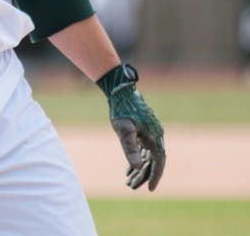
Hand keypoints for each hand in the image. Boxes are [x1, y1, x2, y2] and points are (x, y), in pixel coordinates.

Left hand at [98, 64, 165, 190]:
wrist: (120, 91)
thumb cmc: (122, 109)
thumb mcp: (124, 130)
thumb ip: (130, 148)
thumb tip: (137, 167)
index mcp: (155, 137)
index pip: (158, 162)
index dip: (155, 176)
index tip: (150, 189)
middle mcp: (155, 136)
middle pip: (152, 161)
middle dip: (143, 175)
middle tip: (132, 187)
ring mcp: (150, 133)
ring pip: (147, 156)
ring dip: (139, 169)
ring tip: (128, 181)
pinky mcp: (143, 130)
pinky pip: (142, 149)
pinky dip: (137, 159)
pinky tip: (129, 168)